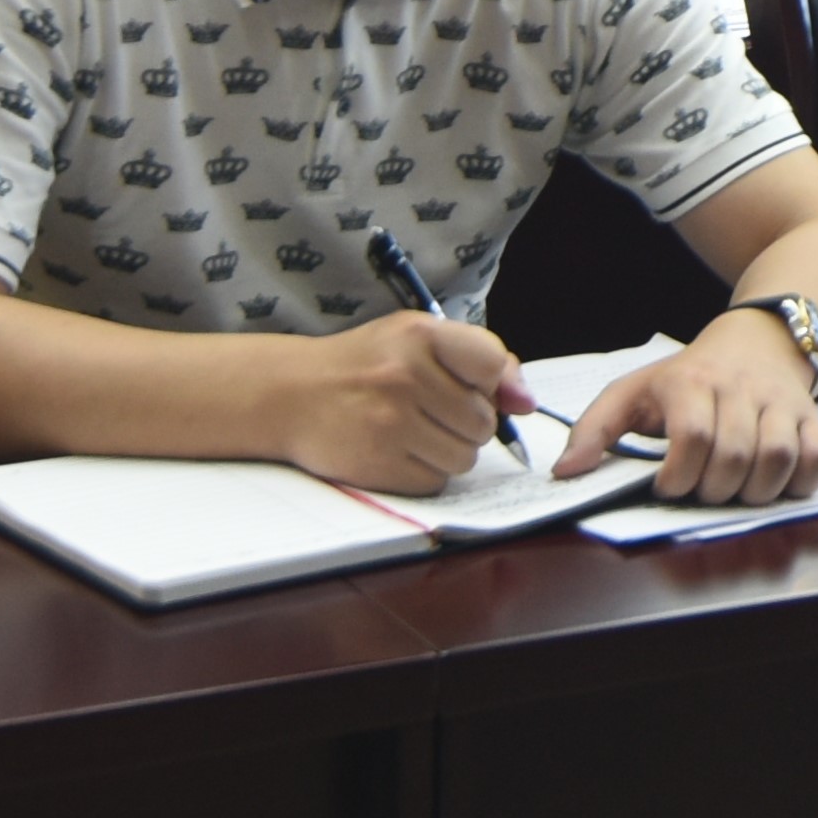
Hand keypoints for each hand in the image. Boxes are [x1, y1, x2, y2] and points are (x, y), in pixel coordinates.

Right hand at [280, 311, 530, 492]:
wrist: (290, 394)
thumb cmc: (366, 364)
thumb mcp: (417, 339)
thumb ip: (481, 360)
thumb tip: (527, 402)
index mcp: (421, 335)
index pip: (492, 365)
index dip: (488, 384)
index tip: (467, 385)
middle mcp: (406, 376)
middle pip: (483, 422)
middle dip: (467, 424)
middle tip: (431, 411)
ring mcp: (390, 422)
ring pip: (464, 458)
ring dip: (448, 452)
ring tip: (413, 431)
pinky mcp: (377, 464)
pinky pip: (435, 482)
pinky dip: (424, 473)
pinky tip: (397, 451)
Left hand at [556, 314, 817, 502]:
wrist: (755, 340)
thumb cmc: (686, 379)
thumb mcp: (632, 392)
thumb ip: (594, 430)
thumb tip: (566, 472)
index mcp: (690, 382)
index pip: (692, 436)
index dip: (679, 475)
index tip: (666, 487)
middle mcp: (738, 388)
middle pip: (735, 455)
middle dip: (714, 490)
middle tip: (702, 491)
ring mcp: (779, 401)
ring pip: (778, 458)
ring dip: (755, 492)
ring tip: (735, 492)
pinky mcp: (810, 414)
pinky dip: (800, 481)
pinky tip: (775, 485)